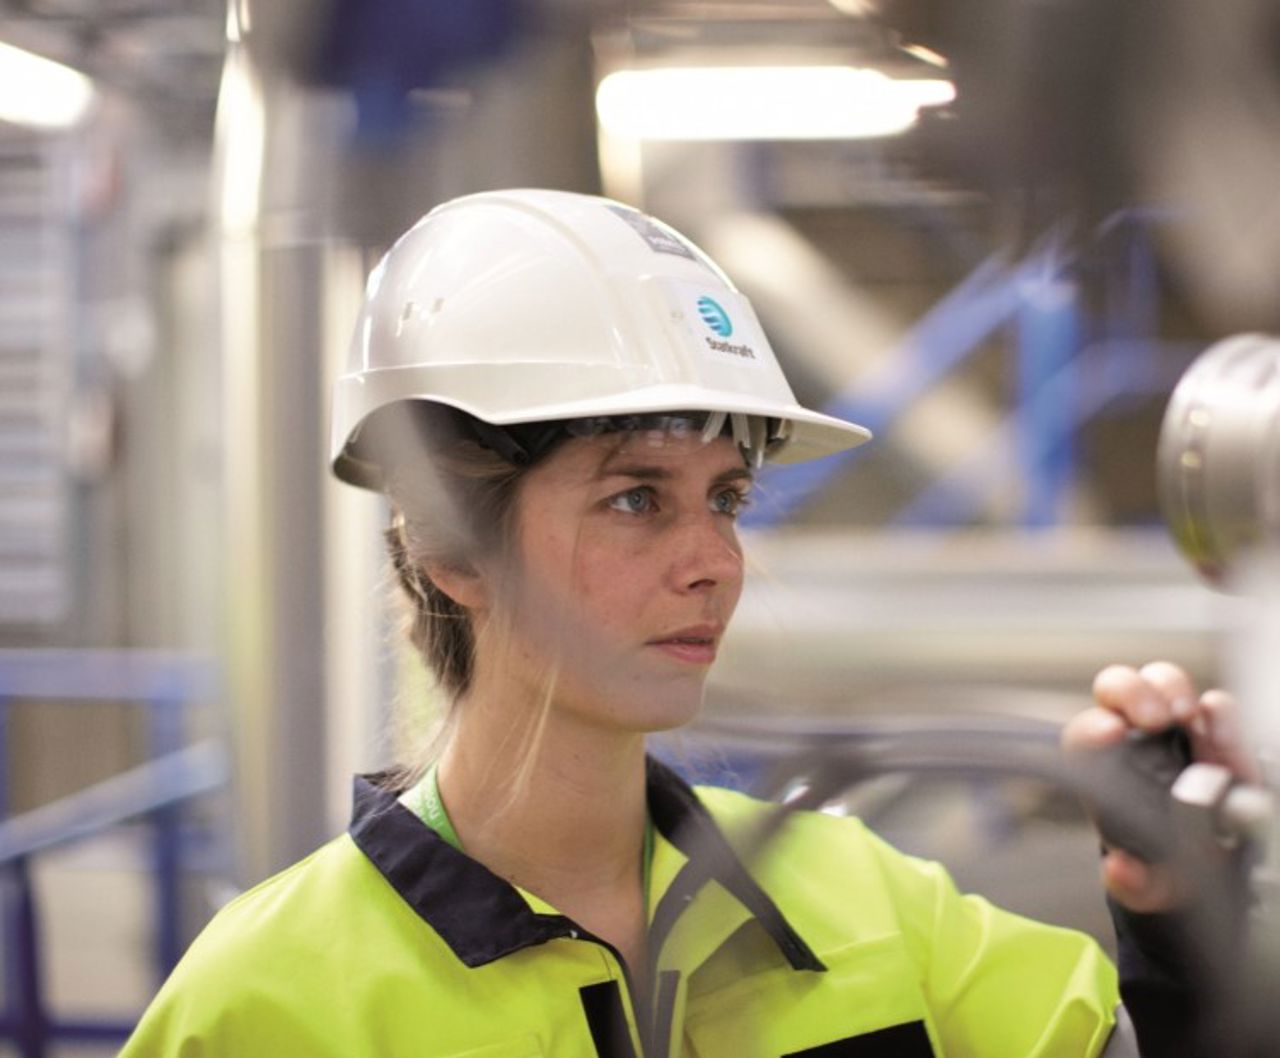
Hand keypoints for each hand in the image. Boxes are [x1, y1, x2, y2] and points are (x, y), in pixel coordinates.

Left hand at [1062, 660, 1257, 911]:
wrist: (1211, 867)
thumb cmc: (1164, 868)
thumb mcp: (1150, 885)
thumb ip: (1133, 883)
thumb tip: (1119, 871)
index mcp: (1103, 770)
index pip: (1084, 737)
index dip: (1093, 730)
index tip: (1110, 732)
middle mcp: (1134, 738)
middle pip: (1115, 688)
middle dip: (1131, 692)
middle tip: (1155, 718)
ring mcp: (1177, 730)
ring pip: (1162, 681)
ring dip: (1171, 689)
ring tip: (1186, 716)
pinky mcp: (1220, 735)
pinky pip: (1217, 706)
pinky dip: (1220, 713)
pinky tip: (1221, 732)